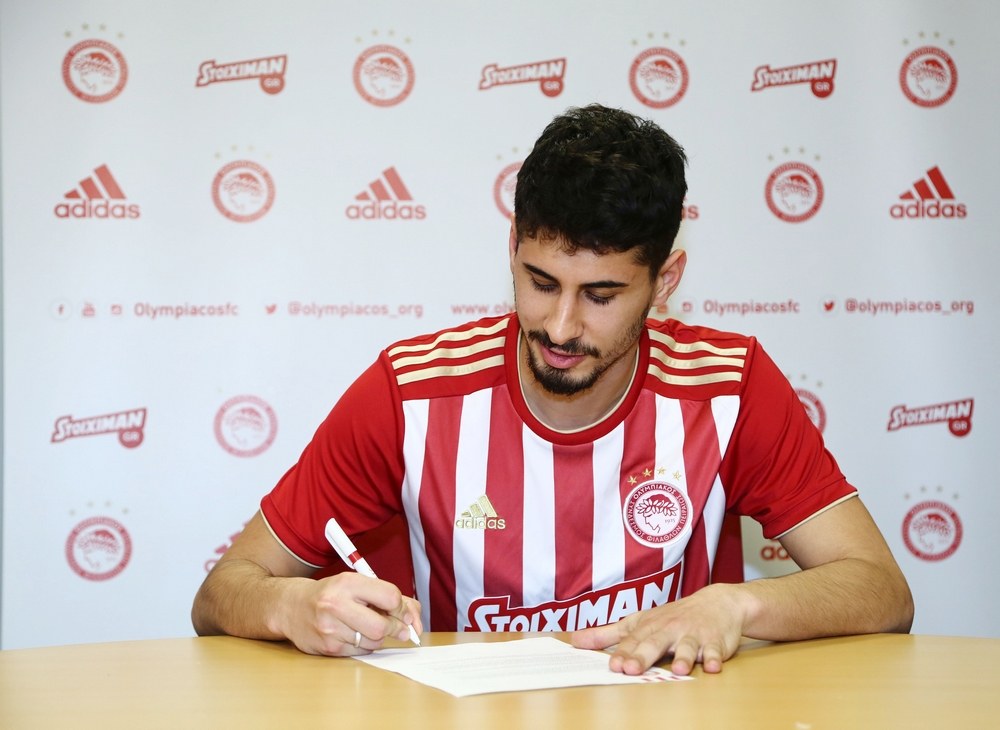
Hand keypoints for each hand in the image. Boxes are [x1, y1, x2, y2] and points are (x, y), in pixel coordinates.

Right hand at [277, 572, 421, 655]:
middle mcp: (336, 604)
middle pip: (383, 626)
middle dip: (396, 628)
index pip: (390, 597)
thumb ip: (389, 597)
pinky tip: (355, 634)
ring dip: (379, 637)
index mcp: (348, 582)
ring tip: (369, 626)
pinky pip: (360, 652)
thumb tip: (415, 618)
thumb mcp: (357, 584)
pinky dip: (364, 645)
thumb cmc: (331, 594)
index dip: (402, 607)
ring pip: (373, 642)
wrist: (291, 606)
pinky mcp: (327, 647)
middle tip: (398, 627)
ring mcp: (330, 628)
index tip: (403, 611)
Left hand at [570, 583, 745, 674]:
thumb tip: (575, 641)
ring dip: (684, 658)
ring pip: (688, 647)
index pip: (634, 641)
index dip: (623, 653)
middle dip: (644, 656)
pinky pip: (716, 651)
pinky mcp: (716, 642)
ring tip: (679, 670)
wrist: (717, 603)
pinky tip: (713, 666)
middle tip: (632, 669)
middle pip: (656, 643)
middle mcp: (670, 629)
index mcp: (650, 626)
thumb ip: (607, 634)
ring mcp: (694, 635)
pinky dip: (715, 658)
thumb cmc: (673, 616)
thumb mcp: (640, 621)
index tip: (613, 665)